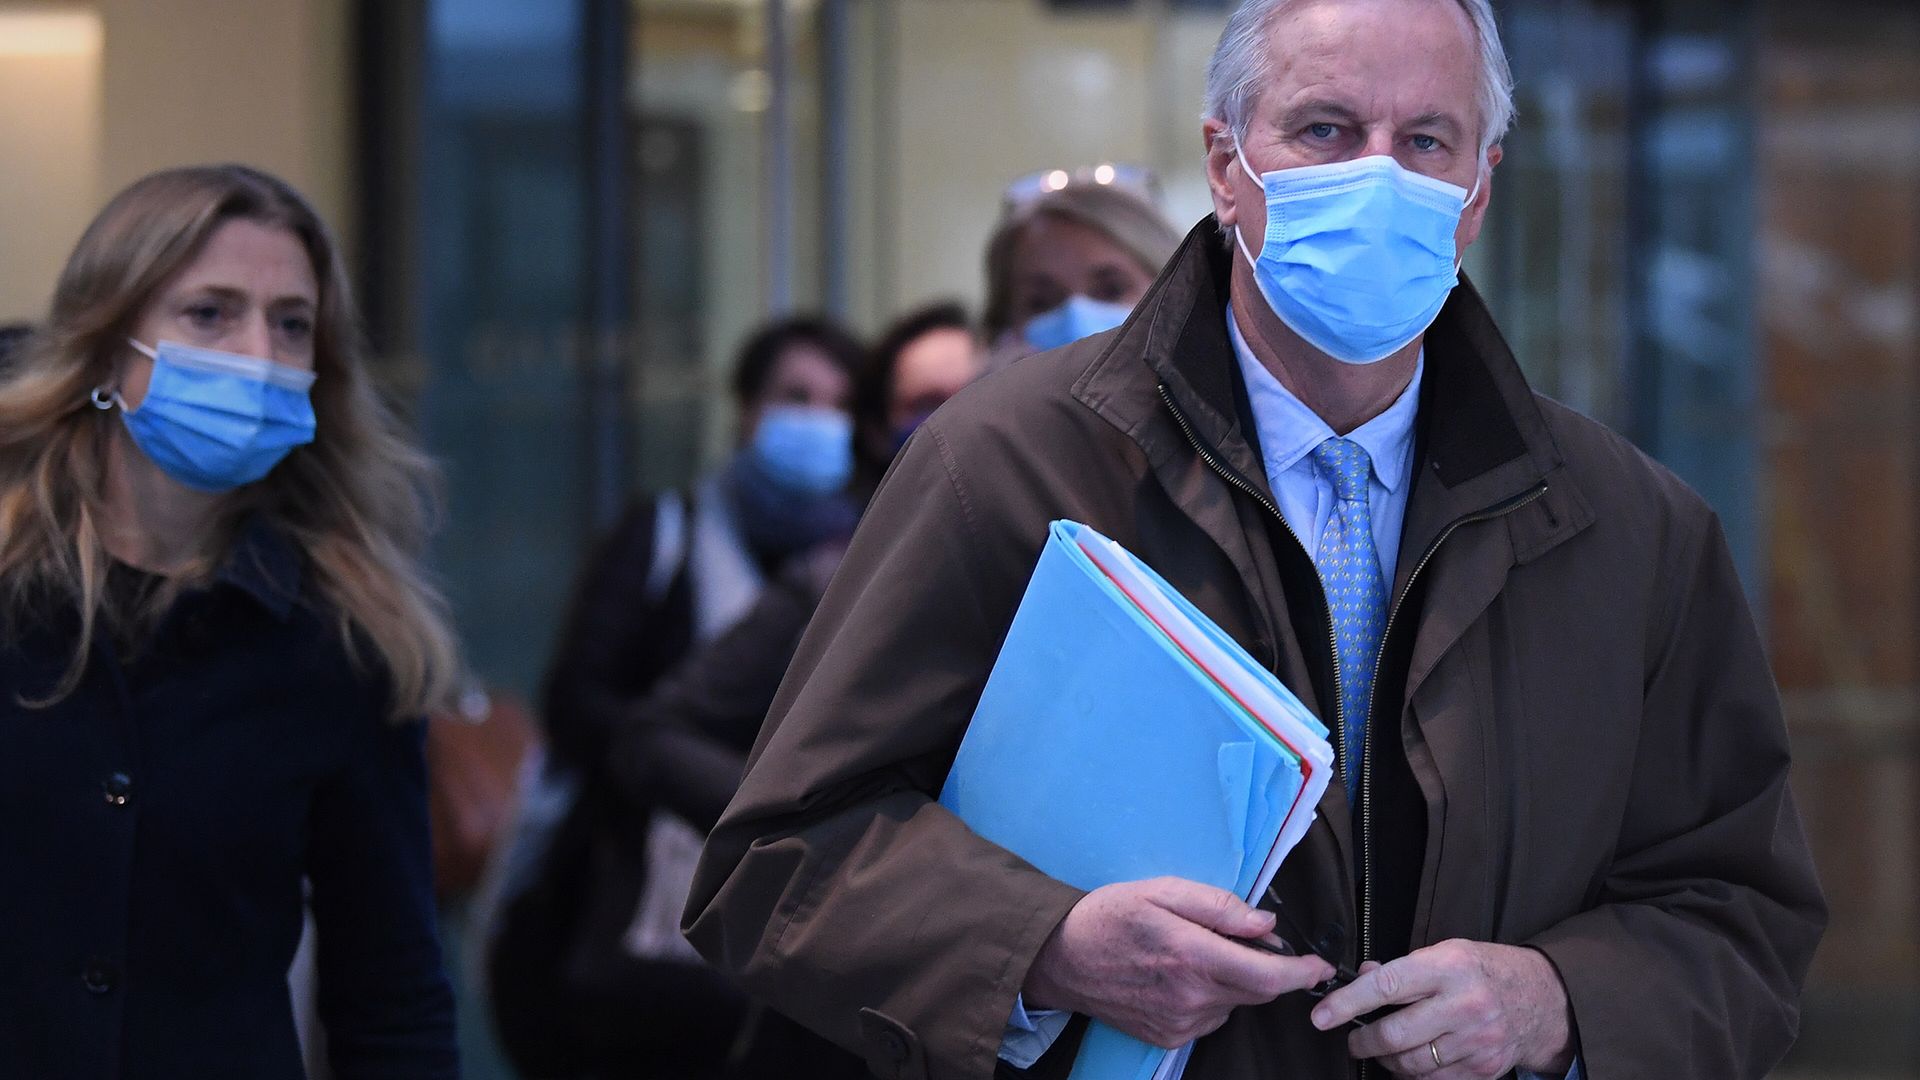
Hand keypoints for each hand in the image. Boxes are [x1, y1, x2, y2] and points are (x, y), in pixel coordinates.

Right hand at [1023, 877, 1335, 1048]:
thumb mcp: (1162, 891)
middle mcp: (1190, 996)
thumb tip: (1264, 923)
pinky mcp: (1169, 1036)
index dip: (1301, 972)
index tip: (1319, 964)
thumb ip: (1218, 906)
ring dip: (1234, 981)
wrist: (1061, 959)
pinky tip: (1182, 976)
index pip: (1267, 977)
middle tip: (1244, 941)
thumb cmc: (1109, 917)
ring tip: (1198, 954)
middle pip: (1257, 992)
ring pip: (1234, 1004)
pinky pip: (1211, 1019)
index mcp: (1192, 955)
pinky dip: (1211, 998)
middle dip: (1265, 968)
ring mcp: (1180, 1022)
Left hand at [1310, 940, 1573, 1077]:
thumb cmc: (1482, 970)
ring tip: (1384, 1050)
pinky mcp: (1484, 1069)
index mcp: (1448, 967)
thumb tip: (1361, 976)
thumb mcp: (1445, 953)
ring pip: (1411, 1064)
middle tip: (1354, 1042)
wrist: (1539, 998)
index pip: (1386, 986)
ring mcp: (1477, 1040)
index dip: (1347, 1003)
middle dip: (1364, 1042)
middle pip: (1395, 1035)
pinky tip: (1412, 1062)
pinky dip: (1414, 1075)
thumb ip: (1402, 967)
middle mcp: (1464, 1004)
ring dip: (1387, 1061)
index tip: (1321, 1016)